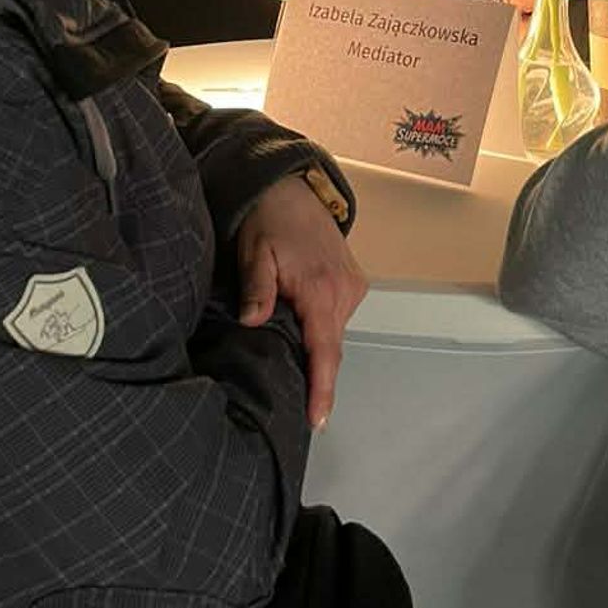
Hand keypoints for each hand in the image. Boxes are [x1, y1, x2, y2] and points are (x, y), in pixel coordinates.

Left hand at [236, 176, 367, 428]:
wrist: (292, 188)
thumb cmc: (269, 218)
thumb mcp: (254, 251)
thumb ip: (257, 288)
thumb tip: (254, 320)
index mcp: (320, 289)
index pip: (325, 351)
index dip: (322, 388)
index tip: (318, 419)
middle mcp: (344, 291)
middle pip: (330, 347)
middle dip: (316, 377)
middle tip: (296, 406)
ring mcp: (352, 287)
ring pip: (333, 334)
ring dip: (316, 349)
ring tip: (293, 369)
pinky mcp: (352, 284)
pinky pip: (336, 318)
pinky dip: (321, 330)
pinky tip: (302, 335)